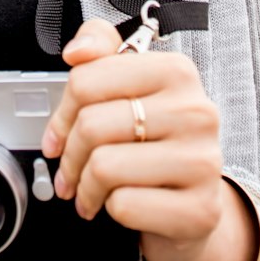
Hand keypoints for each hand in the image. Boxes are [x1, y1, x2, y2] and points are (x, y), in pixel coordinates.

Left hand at [42, 18, 257, 260]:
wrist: (195, 199)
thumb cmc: (157, 140)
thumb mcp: (131, 86)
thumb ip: (101, 50)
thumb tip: (77, 51)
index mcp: (177, 71)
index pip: (87, 80)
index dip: (61, 113)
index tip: (57, 135)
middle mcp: (196, 112)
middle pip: (92, 125)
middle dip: (69, 156)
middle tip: (69, 172)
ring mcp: (201, 162)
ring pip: (104, 167)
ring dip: (86, 187)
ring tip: (90, 191)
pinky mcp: (199, 209)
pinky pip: (124, 205)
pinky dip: (111, 209)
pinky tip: (120, 205)